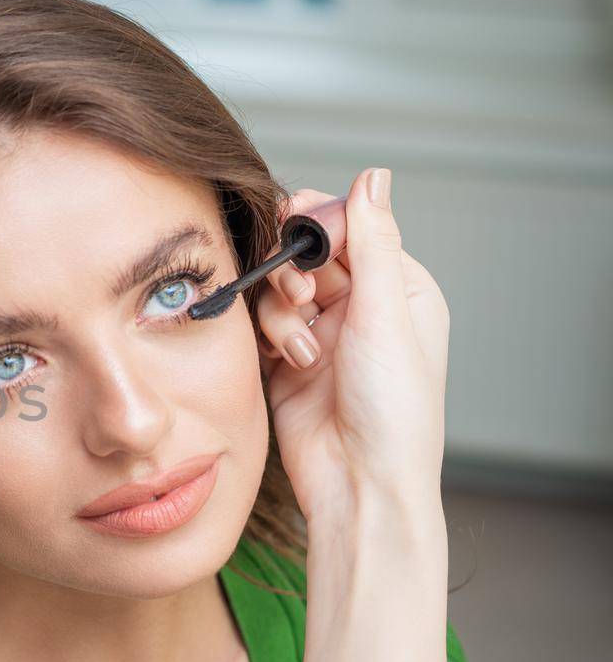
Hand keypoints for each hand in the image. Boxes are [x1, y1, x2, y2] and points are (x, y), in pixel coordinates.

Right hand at [253, 168, 450, 523]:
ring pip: (279, 288)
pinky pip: (260, 324)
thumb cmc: (392, 412)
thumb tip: (373, 176)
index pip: (352, 228)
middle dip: (295, 270)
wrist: (359, 484)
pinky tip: (288, 364)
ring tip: (302, 349)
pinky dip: (268, 338)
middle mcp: (362, 307)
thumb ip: (373, 242)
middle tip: (299, 296)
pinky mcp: (287, 361)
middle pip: (308, 254)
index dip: (322, 225)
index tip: (302, 231)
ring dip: (282, 313)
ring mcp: (322, 334)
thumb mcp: (386, 315)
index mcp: (400, 290)